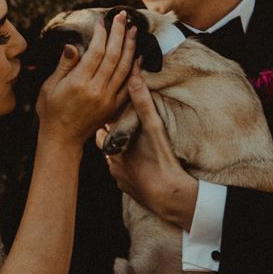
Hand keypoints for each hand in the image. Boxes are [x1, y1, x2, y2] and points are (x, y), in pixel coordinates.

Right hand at [38, 11, 135, 144]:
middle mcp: (96, 89)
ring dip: (131, 47)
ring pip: (125, 67)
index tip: (102, 22)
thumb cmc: (51, 110)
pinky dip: (135, 68)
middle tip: (123, 17)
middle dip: (120, 33)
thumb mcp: (50, 86)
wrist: (63, 138)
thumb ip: (64, 65)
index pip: (96, 52)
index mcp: (79, 83)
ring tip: (134, 30)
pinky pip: (129, 84)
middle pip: (114, 56)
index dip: (101, 34)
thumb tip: (72, 45)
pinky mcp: (114, 106)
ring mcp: (108, 98)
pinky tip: (138, 55)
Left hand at [96, 67, 197, 229]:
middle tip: (121, 126)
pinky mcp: (125, 188)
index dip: (107, 118)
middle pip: (105, 142)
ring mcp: (117, 176)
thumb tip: (134, 77)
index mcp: (114, 142)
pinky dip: (126, 169)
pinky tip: (137, 166)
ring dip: (119, 153)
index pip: (103, 126)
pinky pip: (121, 175)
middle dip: (111, 134)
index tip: (112, 112)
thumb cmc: (161, 160)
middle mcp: (111, 159)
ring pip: (112, 160)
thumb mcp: (154, 128)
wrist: (169, 196)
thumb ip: (142, 103)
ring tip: (131, 146)